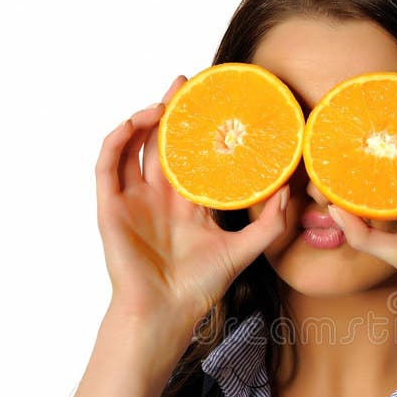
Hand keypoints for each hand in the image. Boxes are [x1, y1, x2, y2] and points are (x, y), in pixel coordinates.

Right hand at [95, 76, 288, 337]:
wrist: (166, 312)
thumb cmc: (200, 287)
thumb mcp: (243, 250)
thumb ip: (269, 224)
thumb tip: (289, 191)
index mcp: (187, 205)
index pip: (192, 156)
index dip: (199, 130)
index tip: (215, 103)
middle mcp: (159, 198)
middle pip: (162, 143)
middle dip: (172, 111)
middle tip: (187, 83)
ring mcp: (133, 201)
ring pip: (133, 147)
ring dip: (144, 120)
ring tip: (164, 100)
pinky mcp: (111, 208)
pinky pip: (108, 165)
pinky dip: (118, 140)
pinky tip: (136, 122)